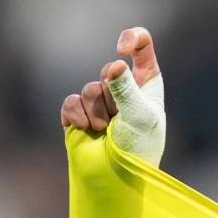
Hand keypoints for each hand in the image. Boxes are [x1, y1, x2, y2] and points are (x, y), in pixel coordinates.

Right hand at [59, 27, 166, 164]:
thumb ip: (126, 89)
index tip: (122, 47)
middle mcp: (123, 88)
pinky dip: (80, 118)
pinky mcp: (77, 114)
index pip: (141, 46)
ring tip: (109, 131)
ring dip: (99, 113)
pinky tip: (89, 132)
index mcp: (146, 82)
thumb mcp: (139, 116)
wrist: (118, 178)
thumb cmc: (139, 148)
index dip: (132, 39)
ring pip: (90, 89)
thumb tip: (115, 66)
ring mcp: (99, 100)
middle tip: (123, 119)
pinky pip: (71, 103)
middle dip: (114, 95)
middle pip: (109, 70)